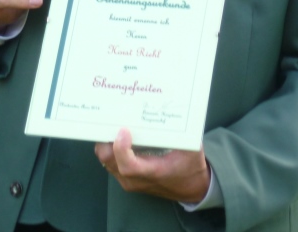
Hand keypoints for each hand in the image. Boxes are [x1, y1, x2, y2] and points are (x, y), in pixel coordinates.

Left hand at [94, 128, 210, 204]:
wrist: (191, 189)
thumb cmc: (190, 167)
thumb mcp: (192, 149)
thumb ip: (180, 133)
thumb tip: (167, 108)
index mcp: (153, 172)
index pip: (129, 166)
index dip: (121, 148)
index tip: (125, 130)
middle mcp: (136, 179)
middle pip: (108, 159)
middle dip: (106, 139)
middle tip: (113, 120)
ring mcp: (129, 181)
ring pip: (106, 160)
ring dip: (106, 142)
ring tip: (113, 125)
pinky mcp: (126, 179)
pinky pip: (110, 162)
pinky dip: (109, 148)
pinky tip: (116, 136)